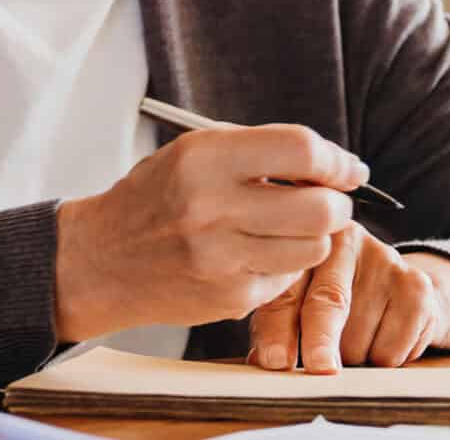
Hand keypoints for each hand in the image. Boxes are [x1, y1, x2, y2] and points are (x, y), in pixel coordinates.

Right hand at [55, 124, 362, 340]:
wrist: (101, 259)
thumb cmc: (154, 198)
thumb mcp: (193, 152)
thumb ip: (258, 151)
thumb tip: (330, 163)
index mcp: (204, 159)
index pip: (300, 150)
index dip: (337, 160)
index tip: (348, 168)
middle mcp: (213, 208)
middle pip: (320, 208)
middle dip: (336, 203)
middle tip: (328, 199)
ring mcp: (222, 259)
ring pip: (314, 248)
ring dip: (315, 236)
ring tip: (291, 225)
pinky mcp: (229, 298)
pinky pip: (287, 278)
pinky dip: (285, 264)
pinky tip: (259, 252)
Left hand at [248, 228, 449, 372]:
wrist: (396, 289)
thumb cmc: (332, 298)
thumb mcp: (296, 303)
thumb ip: (276, 327)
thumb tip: (264, 362)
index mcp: (304, 243)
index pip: (287, 290)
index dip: (278, 330)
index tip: (275, 361)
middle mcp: (345, 241)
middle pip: (330, 302)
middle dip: (320, 341)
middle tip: (319, 370)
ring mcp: (384, 259)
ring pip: (362, 334)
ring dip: (353, 357)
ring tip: (354, 340)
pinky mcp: (416, 285)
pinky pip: (394, 345)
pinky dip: (384, 358)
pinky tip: (383, 337)